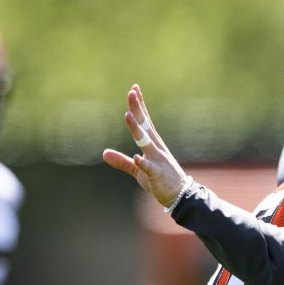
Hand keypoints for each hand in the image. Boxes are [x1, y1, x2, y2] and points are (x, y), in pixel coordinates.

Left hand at [101, 85, 188, 206]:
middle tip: (132, 92)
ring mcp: (158, 160)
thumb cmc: (159, 180)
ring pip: (146, 142)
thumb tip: (104, 153)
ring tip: (128, 116)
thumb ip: (122, 161)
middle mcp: (155, 148)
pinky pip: (149, 168)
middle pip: (145, 125)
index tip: (134, 89)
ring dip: (137, 129)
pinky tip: (138, 157)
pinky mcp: (157, 174)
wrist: (179, 195)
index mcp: (152, 144)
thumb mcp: (137, 170)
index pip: (144, 121)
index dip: (139, 105)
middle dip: (138, 109)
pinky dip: (143, 163)